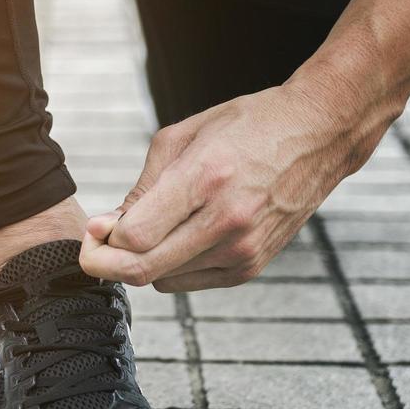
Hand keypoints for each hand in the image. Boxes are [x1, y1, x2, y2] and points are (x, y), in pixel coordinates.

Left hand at [79, 78, 388, 291]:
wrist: (317, 135)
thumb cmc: (245, 126)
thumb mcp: (183, 137)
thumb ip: (141, 187)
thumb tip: (106, 230)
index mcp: (205, 179)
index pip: (135, 237)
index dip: (101, 242)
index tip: (93, 231)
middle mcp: (227, 221)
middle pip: (144, 269)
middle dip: (106, 264)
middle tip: (94, 250)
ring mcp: (243, 249)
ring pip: (164, 280)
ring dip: (144, 262)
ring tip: (153, 228)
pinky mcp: (252, 267)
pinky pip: (191, 282)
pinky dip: (174, 265)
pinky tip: (183, 236)